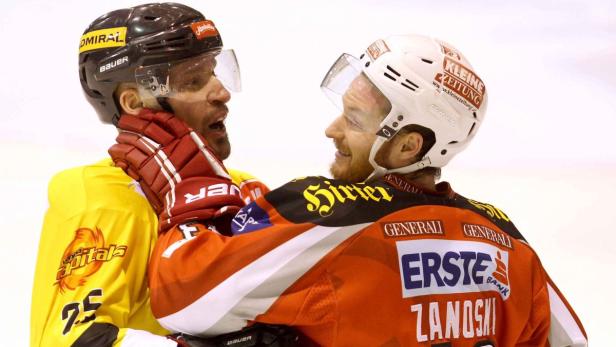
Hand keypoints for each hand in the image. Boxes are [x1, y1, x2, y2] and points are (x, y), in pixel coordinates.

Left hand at [108, 109, 243, 232]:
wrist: (200, 199)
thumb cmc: (209, 183)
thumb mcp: (209, 161)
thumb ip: (196, 152)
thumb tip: (189, 148)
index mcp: (189, 138)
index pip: (169, 121)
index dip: (155, 116)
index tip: (145, 113)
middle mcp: (172, 143)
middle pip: (149, 127)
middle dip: (135, 122)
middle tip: (124, 119)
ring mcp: (158, 155)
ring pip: (137, 139)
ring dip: (125, 136)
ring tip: (118, 136)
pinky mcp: (146, 169)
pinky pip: (129, 155)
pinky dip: (120, 152)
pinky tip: (114, 151)